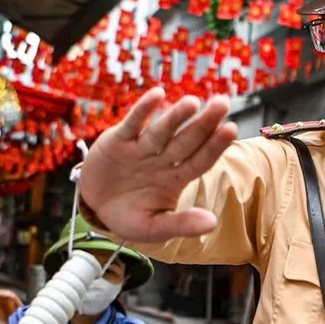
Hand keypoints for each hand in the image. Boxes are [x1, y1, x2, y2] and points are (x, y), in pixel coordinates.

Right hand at [77, 87, 236, 242]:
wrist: (94, 206)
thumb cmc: (128, 216)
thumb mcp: (153, 228)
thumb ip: (181, 225)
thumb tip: (212, 223)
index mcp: (175, 179)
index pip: (199, 161)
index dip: (214, 146)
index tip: (230, 129)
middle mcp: (162, 159)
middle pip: (186, 141)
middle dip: (204, 123)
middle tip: (222, 103)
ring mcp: (141, 148)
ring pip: (162, 131)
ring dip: (176, 116)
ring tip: (192, 102)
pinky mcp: (118, 140)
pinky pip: (133, 123)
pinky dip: (143, 110)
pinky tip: (158, 95)